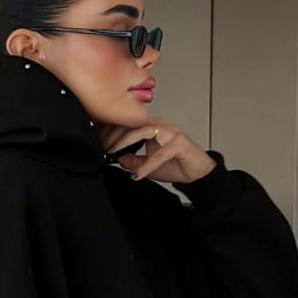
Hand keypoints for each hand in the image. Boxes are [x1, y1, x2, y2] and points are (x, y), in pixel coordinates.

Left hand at [97, 118, 216, 185]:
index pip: (129, 122)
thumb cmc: (177, 164)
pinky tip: (138, 174)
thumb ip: (134, 160)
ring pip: (143, 131)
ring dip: (125, 142)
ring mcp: (171, 132)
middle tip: (103, 147)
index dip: (112, 129)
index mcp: (153, 126)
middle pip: (132, 123)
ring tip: (114, 153)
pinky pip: (159, 154)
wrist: (199, 173)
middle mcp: (162, 125)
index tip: (99, 140)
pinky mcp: (179, 144)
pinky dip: (147, 165)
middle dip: (115, 135)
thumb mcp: (148, 164)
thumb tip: (119, 158)